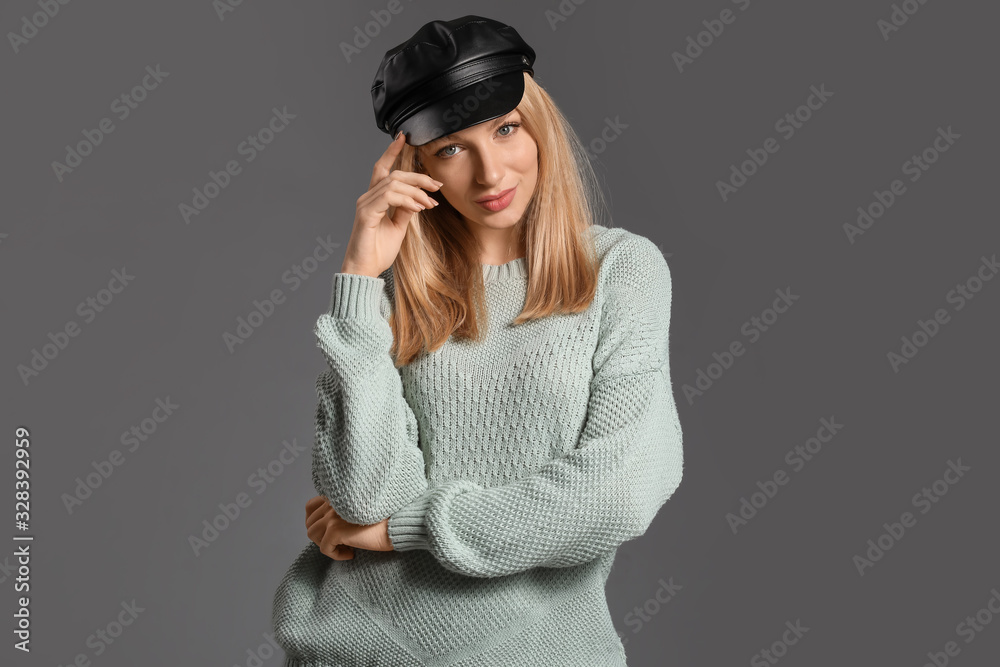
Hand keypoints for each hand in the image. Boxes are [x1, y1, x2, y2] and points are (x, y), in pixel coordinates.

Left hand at [305, 495, 394, 559]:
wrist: (397, 524)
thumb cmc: (385, 519)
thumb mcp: (359, 510)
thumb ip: (343, 511)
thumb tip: (329, 528)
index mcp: (337, 495)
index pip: (311, 506)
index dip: (315, 521)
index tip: (327, 532)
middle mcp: (332, 502)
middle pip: (310, 522)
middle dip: (320, 536)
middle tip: (337, 543)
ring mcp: (333, 516)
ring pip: (313, 534)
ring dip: (326, 544)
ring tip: (344, 547)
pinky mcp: (336, 530)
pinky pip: (324, 548)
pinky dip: (335, 554)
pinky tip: (351, 554)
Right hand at [340, 132, 443, 277]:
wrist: (365, 270)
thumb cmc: (378, 251)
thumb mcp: (398, 227)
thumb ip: (405, 210)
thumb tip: (417, 199)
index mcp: (374, 199)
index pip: (382, 169)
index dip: (392, 152)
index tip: (404, 138)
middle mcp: (367, 197)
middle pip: (394, 175)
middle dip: (418, 177)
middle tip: (437, 186)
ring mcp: (365, 204)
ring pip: (393, 184)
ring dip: (416, 192)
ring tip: (430, 203)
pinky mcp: (366, 214)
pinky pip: (389, 197)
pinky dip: (406, 200)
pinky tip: (418, 208)